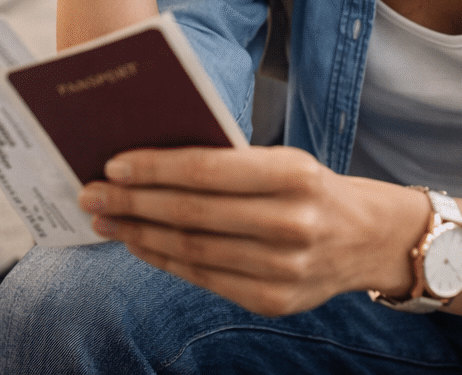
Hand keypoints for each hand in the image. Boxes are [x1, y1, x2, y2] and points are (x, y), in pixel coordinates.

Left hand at [78, 145, 425, 315]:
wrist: (368, 237)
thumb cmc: (313, 187)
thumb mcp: (286, 160)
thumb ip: (231, 163)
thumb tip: (154, 162)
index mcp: (296, 174)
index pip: (210, 170)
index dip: (157, 167)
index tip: (114, 162)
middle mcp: (292, 223)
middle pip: (193, 214)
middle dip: (134, 201)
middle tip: (93, 191)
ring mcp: (283, 268)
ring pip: (192, 250)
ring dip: (139, 234)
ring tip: (106, 218)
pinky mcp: (273, 301)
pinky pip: (204, 278)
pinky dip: (164, 260)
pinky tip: (140, 244)